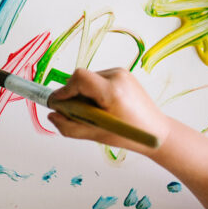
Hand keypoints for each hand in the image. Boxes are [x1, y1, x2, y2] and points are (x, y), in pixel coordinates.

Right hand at [47, 68, 172, 151]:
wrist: (156, 131)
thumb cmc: (128, 135)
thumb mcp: (95, 135)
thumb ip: (69, 126)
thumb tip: (51, 115)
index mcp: (112, 91)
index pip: (80, 78)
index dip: (65, 90)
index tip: (59, 103)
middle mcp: (117, 76)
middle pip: (82, 78)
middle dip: (75, 95)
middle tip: (78, 114)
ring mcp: (121, 73)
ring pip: (89, 79)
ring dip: (85, 94)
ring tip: (95, 113)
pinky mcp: (123, 74)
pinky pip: (98, 79)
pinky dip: (94, 91)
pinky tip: (104, 106)